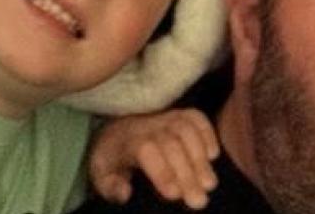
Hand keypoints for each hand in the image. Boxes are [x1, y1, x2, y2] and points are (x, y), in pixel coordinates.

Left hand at [89, 109, 219, 208]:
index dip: (163, 171)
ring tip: (209, 184)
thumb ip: (110, 186)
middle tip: (199, 200)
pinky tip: (213, 155)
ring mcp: (165, 117)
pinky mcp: (178, 114)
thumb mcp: (101, 175)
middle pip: (172, 142)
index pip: (147, 150)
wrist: (115, 130)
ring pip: (186, 129)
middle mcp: (148, 125)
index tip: (175, 195)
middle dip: (188, 171)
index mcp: (127, 141)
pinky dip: (208, 133)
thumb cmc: (112, 158)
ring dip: (200, 157)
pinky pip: (196, 116)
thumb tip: (125, 193)